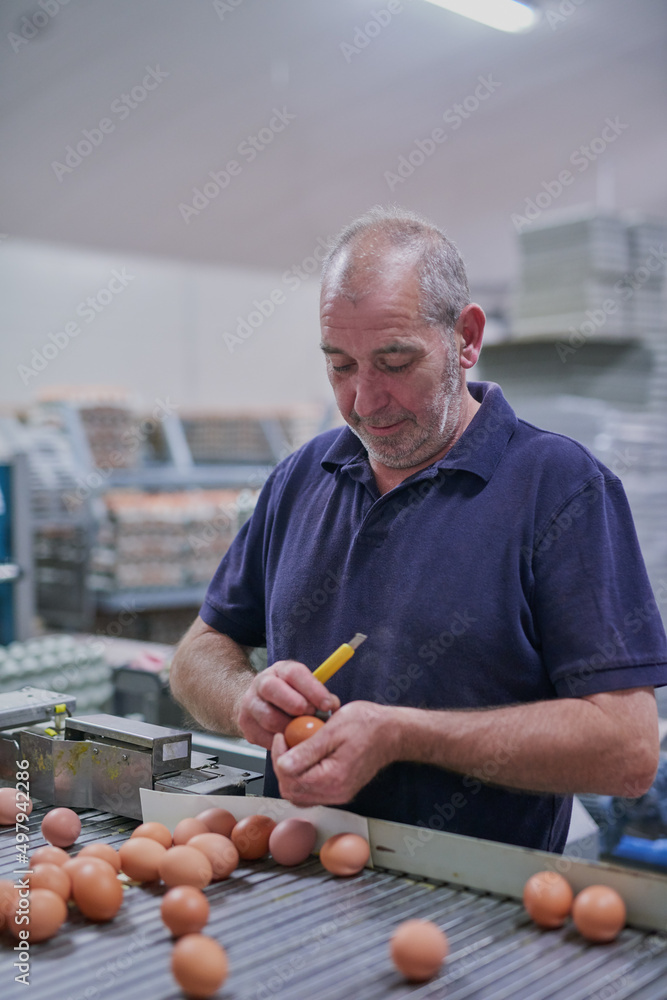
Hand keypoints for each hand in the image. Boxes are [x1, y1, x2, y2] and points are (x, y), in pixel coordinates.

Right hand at [237, 660, 339, 749]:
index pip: (294, 673)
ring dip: (290, 728)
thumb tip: (333, 707)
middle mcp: (261, 683)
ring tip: (303, 732)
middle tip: (312, 717)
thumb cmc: (289, 696)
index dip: (312, 689)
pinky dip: (281, 742)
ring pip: (268, 717)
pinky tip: (291, 741)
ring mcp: (250, 704)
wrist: (258, 704)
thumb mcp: (304, 688)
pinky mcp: (246, 725)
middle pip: (273, 689)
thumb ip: (319, 695)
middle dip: (295, 704)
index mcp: (280, 670)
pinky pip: (265, 737)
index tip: (328, 705)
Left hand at [270, 700, 397, 805]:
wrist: (392, 732)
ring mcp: (338, 795)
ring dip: (290, 774)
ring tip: (295, 750)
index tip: (282, 736)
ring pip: (299, 795)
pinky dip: (302, 778)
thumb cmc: (368, 725)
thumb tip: (283, 764)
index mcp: (333, 778)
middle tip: (286, 743)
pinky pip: (311, 793)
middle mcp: (335, 793)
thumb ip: (308, 750)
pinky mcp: (339, 792)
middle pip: (291, 791)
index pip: (289, 777)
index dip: (279, 755)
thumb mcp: (334, 729)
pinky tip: (306, 760)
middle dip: (282, 766)